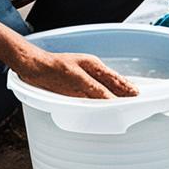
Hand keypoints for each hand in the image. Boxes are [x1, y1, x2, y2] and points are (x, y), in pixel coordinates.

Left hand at [16, 48, 138, 98]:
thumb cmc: (51, 68)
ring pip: (105, 87)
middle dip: (125, 89)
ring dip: (115, 93)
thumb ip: (93, 89)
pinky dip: (103, 97)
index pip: (115, 79)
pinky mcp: (76, 86)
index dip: (126, 87)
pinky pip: (94, 93)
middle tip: (138, 98)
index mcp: (94, 65)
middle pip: (113, 82)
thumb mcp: (74, 78)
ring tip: (126, 101)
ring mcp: (84, 78)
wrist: (31, 67)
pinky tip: (105, 103)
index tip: (137, 96)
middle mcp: (91, 71)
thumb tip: (110, 100)